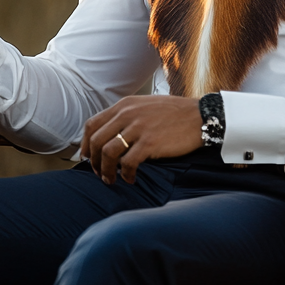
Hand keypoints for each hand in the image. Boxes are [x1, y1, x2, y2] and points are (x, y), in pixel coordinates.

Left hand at [81, 95, 202, 184]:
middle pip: (96, 140)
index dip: (85, 143)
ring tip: (111, 179)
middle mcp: (127, 114)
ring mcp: (138, 128)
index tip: (87, 157)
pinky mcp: (149, 143)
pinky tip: (130, 178)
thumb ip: (126, 115)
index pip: (92, 124)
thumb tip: (111, 133)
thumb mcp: (145, 105)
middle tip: (98, 172)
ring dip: (105, 170)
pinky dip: (125, 174)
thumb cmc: (175, 113)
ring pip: (107, 153)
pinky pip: (127, 163)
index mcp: (124, 105)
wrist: (200, 116)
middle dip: (93, 161)